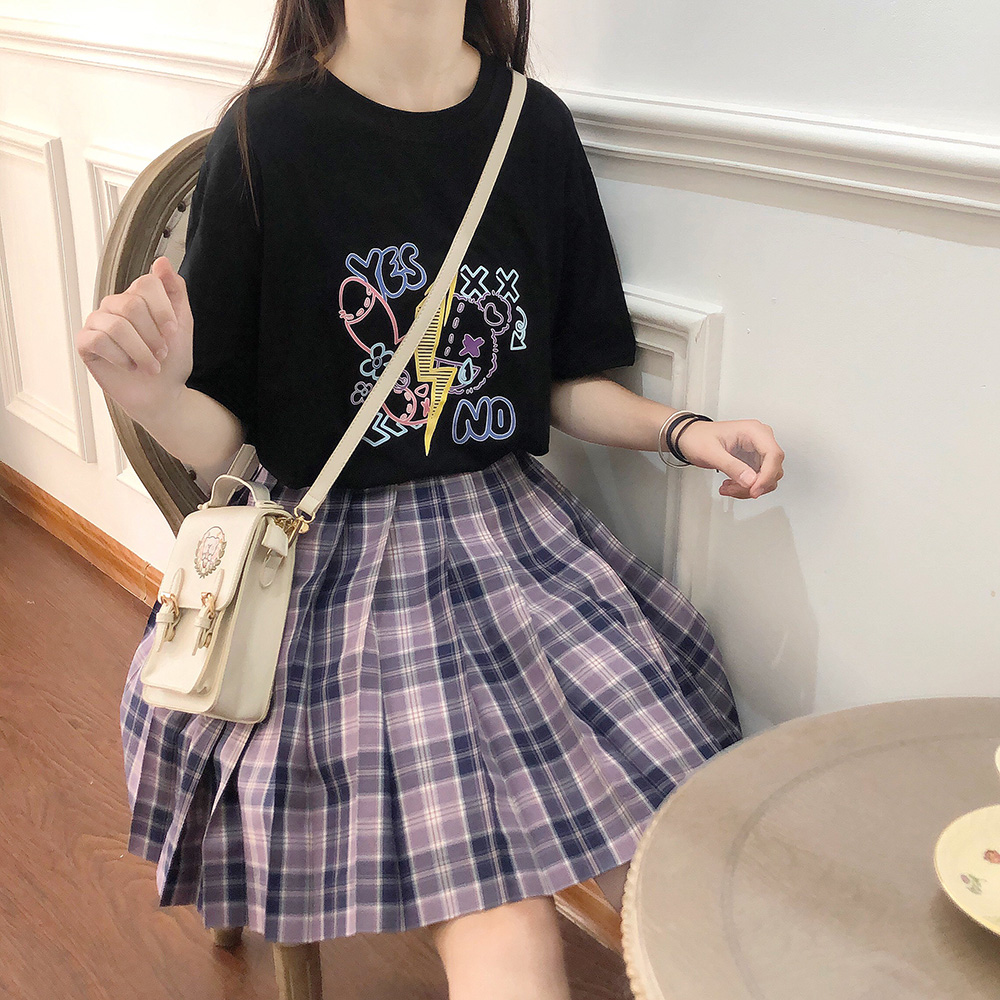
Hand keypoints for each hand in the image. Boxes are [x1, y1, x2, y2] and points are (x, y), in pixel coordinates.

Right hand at [76, 255, 192, 420]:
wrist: (162, 394)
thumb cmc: (171, 360)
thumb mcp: (183, 324)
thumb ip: (174, 291)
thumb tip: (162, 261)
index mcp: (138, 297)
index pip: (146, 283)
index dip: (162, 309)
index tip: (172, 331)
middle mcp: (115, 305)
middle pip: (131, 305)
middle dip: (153, 336)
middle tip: (161, 353)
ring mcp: (98, 322)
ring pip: (117, 326)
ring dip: (141, 352)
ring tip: (150, 366)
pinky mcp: (86, 343)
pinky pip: (99, 341)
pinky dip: (122, 358)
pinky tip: (129, 366)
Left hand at [673, 418, 784, 499]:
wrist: (690, 438)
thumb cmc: (698, 438)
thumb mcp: (711, 452)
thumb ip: (731, 466)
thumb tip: (751, 481)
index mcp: (754, 431)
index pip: (773, 454)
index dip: (767, 475)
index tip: (754, 490)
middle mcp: (760, 440)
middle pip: (773, 468)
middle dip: (755, 484)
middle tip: (734, 489)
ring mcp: (757, 451)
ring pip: (767, 478)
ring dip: (748, 488)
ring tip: (728, 487)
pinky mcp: (753, 462)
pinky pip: (757, 480)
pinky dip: (745, 488)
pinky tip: (730, 485)